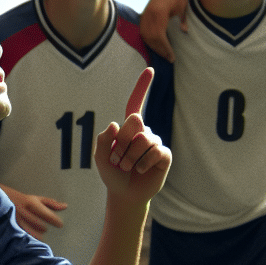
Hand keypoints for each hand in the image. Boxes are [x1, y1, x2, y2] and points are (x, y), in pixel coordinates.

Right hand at [6, 189, 66, 236]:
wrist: (3, 200)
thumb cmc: (24, 201)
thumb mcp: (37, 199)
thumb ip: (51, 204)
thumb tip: (65, 206)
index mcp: (31, 203)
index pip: (47, 214)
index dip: (55, 221)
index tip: (60, 225)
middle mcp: (24, 211)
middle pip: (40, 225)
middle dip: (44, 228)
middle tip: (45, 228)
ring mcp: (17, 220)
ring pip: (32, 233)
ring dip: (37, 235)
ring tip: (39, 234)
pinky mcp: (11, 227)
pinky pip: (23, 236)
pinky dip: (29, 238)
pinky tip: (31, 238)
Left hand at [95, 67, 170, 204]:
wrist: (125, 194)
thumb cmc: (112, 174)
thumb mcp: (101, 158)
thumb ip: (103, 141)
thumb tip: (115, 124)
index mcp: (128, 128)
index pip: (135, 103)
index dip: (142, 87)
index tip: (150, 69)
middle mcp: (144, 131)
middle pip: (135, 122)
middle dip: (122, 143)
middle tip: (117, 161)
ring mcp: (155, 142)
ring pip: (144, 140)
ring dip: (130, 158)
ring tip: (128, 168)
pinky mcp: (164, 155)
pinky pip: (156, 153)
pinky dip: (143, 164)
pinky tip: (140, 170)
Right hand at [139, 0, 193, 62]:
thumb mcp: (183, 6)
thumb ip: (183, 19)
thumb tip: (184, 31)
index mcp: (159, 12)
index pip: (159, 36)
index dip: (165, 48)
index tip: (172, 57)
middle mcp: (149, 15)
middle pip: (152, 39)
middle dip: (160, 50)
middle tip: (169, 58)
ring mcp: (145, 15)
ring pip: (146, 37)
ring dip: (154, 47)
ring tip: (164, 54)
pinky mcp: (143, 17)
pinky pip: (144, 33)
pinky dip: (150, 41)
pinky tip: (156, 47)